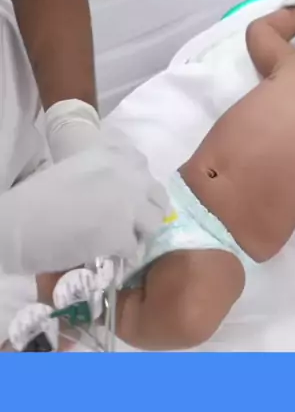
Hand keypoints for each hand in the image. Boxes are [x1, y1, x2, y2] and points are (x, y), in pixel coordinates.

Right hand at [0, 127, 169, 274]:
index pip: (141, 164)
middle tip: (131, 222)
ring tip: (123, 240)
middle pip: (156, 194)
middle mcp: (125, 175)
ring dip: (140, 232)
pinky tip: (111, 256)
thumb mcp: (76, 170)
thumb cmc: (38, 198)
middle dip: (147, 209)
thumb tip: (116, 193)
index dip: (138, 184)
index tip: (128, 196)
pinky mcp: (122, 234)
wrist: (19, 224)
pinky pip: (134, 248)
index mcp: (110, 155)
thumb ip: (102, 175)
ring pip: (153, 222)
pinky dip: (124, 255)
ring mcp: (127, 204)